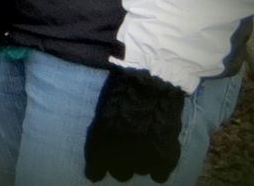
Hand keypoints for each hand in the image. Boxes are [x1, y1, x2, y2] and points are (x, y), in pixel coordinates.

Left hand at [84, 66, 185, 182]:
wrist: (150, 85)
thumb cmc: (121, 91)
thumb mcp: (102, 114)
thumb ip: (102, 136)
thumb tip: (103, 150)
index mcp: (100, 146)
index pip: (95, 172)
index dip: (98, 168)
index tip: (99, 166)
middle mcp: (120, 158)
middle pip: (119, 173)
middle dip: (121, 162)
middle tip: (125, 148)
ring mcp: (144, 159)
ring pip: (140, 171)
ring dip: (140, 161)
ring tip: (143, 145)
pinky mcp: (165, 158)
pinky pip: (159, 175)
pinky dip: (159, 167)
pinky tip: (158, 155)